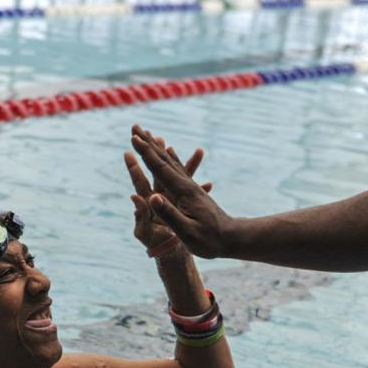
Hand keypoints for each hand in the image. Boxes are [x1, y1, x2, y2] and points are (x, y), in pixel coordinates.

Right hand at [128, 124, 232, 258]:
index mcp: (184, 192)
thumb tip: (152, 196)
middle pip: (164, 160)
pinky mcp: (194, 193)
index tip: (133, 138)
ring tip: (149, 135)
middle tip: (135, 126)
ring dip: (158, 148)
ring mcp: (192, 188)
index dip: (145, 153)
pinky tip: (170, 153)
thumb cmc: (211, 240)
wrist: (234, 239)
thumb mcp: (187, 232)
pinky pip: (179, 170)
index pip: (160, 168)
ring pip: (171, 162)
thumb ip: (170, 214)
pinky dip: (171, 159)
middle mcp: (187, 185)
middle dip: (148, 143)